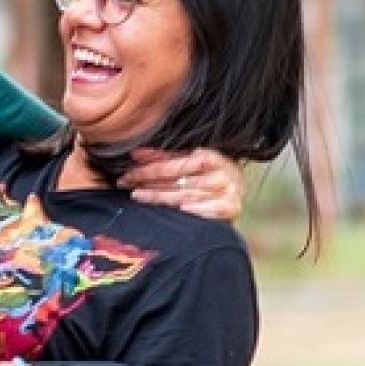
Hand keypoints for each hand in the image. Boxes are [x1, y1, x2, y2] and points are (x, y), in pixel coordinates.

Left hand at [117, 148, 244, 220]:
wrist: (238, 185)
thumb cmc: (207, 170)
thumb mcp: (188, 159)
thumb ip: (162, 157)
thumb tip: (134, 154)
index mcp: (209, 157)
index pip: (172, 165)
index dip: (147, 170)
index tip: (127, 175)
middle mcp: (220, 174)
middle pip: (176, 182)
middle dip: (148, 185)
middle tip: (126, 187)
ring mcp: (227, 192)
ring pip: (186, 197)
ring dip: (160, 198)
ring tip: (139, 197)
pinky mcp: (232, 208)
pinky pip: (208, 211)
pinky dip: (193, 211)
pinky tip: (176, 211)